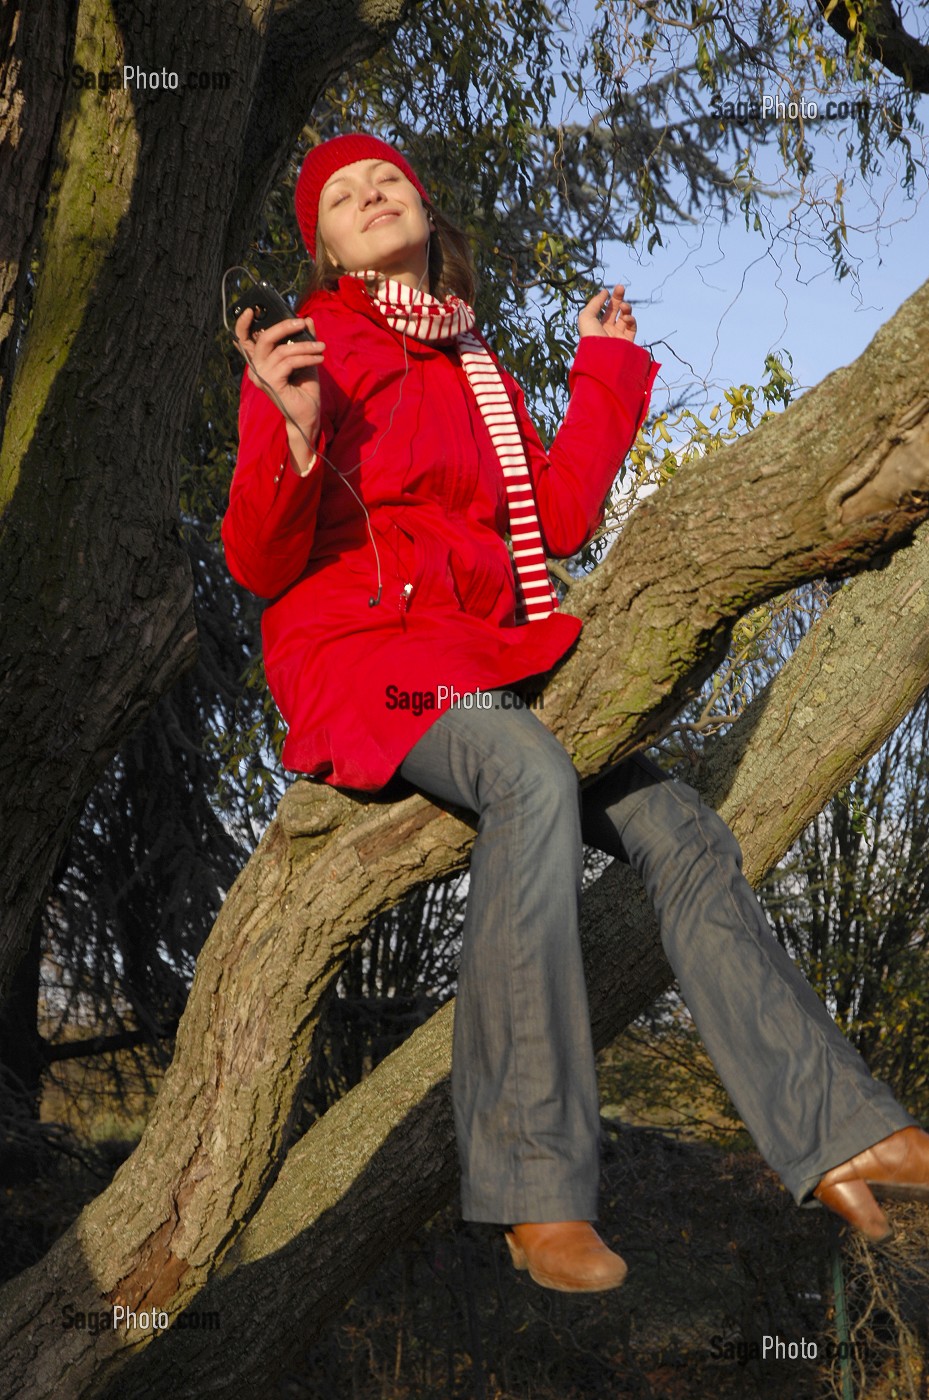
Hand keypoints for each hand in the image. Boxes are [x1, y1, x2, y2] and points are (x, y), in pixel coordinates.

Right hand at [235, 306, 324, 449]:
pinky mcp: (272, 384)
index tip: (251, 309)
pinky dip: (307, 358)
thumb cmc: (304, 388)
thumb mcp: (305, 358)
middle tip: (302, 323)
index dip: (243, 324)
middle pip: (264, 338)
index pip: (243, 340)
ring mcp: (262, 377)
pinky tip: (319, 359)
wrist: (308, 415)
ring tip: (321, 347)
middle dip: (284, 326)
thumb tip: (306, 319)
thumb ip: (304, 339)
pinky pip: (289, 362)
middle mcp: (256, 369)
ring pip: (282, 351)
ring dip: (305, 346)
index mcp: (259, 361)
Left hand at [578, 283, 636, 341]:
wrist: (601, 359)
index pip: (605, 310)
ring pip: (626, 317)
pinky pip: (632, 327)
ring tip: (623, 306)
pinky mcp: (628, 342)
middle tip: (621, 288)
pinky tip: (626, 317)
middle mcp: (608, 331)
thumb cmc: (591, 338)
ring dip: (626, 308)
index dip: (608, 300)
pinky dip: (631, 319)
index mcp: (597, 327)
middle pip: (616, 311)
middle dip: (619, 298)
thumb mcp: (586, 317)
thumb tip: (605, 292)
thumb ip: (595, 303)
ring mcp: (618, 336)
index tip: (609, 291)